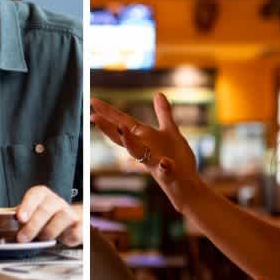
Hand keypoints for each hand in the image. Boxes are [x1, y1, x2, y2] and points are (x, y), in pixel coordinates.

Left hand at [15, 185, 82, 245]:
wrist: (70, 221)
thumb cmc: (44, 219)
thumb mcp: (30, 214)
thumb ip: (20, 216)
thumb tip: (4, 224)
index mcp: (42, 195)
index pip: (35, 195)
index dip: (27, 205)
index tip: (20, 218)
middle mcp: (57, 201)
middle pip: (47, 208)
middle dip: (33, 225)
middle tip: (22, 238)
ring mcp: (70, 213)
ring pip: (63, 217)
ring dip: (49, 231)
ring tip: (41, 239)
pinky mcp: (80, 226)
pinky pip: (75, 231)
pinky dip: (67, 238)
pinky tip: (61, 241)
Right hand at [90, 93, 198, 208]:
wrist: (187, 186)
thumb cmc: (177, 160)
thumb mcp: (170, 132)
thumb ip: (163, 113)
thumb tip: (158, 93)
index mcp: (144, 139)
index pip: (123, 123)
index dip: (108, 113)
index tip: (92, 101)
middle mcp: (144, 150)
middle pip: (123, 137)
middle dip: (108, 127)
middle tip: (92, 116)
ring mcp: (154, 163)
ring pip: (137, 153)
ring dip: (129, 141)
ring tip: (121, 128)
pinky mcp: (168, 175)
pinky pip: (165, 170)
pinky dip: (164, 166)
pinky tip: (165, 162)